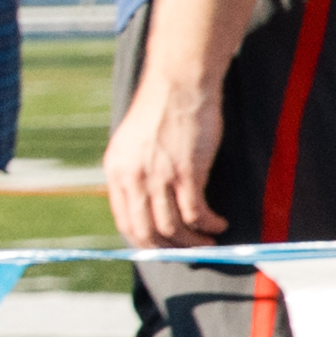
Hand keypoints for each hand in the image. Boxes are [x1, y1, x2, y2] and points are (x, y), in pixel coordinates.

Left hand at [102, 64, 223, 251]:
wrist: (179, 84)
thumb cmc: (162, 110)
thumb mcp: (133, 143)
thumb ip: (134, 171)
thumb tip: (146, 200)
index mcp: (116, 171)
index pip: (124, 221)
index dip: (144, 241)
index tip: (163, 247)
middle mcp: (133, 178)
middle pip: (146, 231)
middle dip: (169, 248)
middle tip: (188, 252)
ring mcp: (159, 176)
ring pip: (172, 227)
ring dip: (192, 241)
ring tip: (208, 240)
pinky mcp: (187, 172)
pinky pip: (196, 212)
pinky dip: (208, 223)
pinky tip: (219, 223)